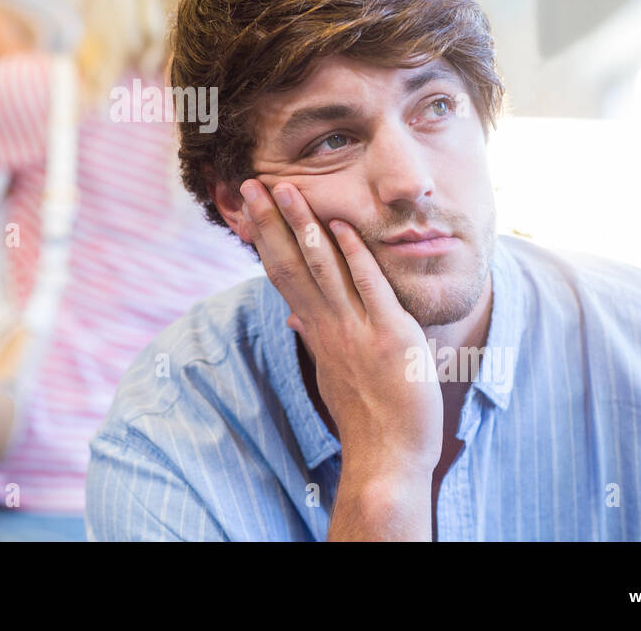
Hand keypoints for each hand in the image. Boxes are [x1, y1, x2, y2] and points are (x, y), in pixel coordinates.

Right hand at [239, 179, 442, 478]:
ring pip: (321, 268)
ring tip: (286, 188)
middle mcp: (328, 326)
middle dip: (270, 220)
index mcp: (316, 330)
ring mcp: (356, 330)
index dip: (265, 236)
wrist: (388, 457)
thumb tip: (293, 316)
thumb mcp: (332, 373)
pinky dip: (354, 256)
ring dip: (303, 224)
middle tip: (252, 183)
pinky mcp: (389, 336)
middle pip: (290, 263)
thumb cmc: (366, 417)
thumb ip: (315, 338)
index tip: (251, 204)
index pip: (281, 273)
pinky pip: (368, 289)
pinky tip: (341, 226)